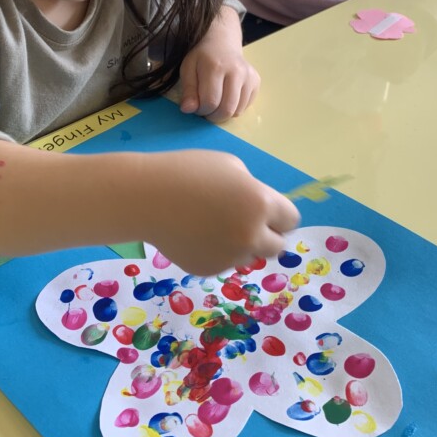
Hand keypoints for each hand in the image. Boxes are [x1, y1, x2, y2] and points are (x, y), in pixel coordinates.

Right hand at [144, 149, 300, 275]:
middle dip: (267, 235)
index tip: (268, 211)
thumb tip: (259, 211)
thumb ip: (252, 190)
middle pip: (277, 246)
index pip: (291, 220)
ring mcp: (230, 256)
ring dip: (240, 243)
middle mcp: (251, 235)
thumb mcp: (231, 166)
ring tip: (211, 223)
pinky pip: (224, 261)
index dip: (279, 214)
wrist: (145, 198)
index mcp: (261, 204)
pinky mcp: (210, 269)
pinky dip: (216, 251)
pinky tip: (195, 234)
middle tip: (246, 222)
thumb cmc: (188, 171)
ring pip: (249, 255)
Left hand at [179, 6, 258, 121]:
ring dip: (224, 113)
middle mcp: (236, 71)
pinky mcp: (256, 81)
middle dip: (213, 116)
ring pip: (237, 111)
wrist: (222, 42)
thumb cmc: (202, 57)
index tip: (196, 106)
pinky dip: (234, 108)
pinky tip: (227, 97)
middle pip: (227, 109)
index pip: (210, 102)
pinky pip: (246, 106)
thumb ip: (188, 90)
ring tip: (216, 102)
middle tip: (206, 109)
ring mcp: (249, 76)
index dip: (201, 110)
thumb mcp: (188, 69)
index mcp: (216, 67)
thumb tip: (188, 109)